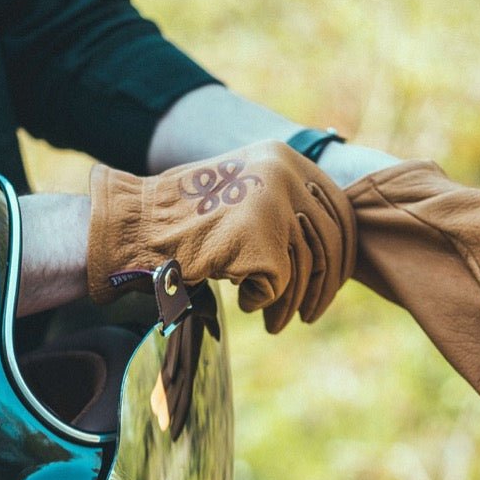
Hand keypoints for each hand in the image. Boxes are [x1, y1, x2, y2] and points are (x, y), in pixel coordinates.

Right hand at [88, 141, 355, 331]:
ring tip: (275, 323)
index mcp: (284, 156)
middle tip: (310, 313)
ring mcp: (272, 203)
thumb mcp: (245, 193)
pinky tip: (242, 301)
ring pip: (307, 266)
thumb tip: (335, 248)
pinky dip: (262, 300)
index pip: (337, 207)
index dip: (342, 249)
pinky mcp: (258, 238)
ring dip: (291, 303)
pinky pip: (279, 283)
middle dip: (325, 284)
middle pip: (330, 238)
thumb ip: (286, 206)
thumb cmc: (186, 221)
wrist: (138, 227)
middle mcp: (284, 172)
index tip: (333, 279)